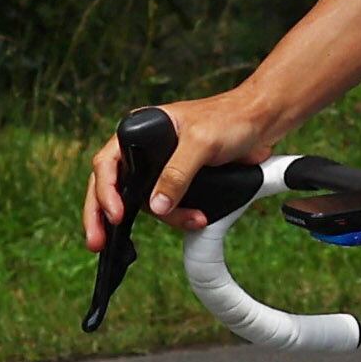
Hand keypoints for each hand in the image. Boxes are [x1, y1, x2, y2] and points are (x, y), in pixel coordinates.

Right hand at [86, 91, 283, 248]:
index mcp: (138, 131)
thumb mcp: (201, 143)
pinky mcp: (180, 180)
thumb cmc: (230, 118)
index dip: (105, 192)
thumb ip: (177, 173)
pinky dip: (179, 216)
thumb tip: (156, 205)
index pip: (107, 163)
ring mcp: (161, 167)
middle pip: (114, 186)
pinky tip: (195, 220)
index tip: (115, 215)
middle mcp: (144, 150)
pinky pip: (170, 204)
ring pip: (146, 201)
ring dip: (166, 217)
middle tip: (98, 243)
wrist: (262, 121)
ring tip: (192, 220)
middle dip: (107, 216)